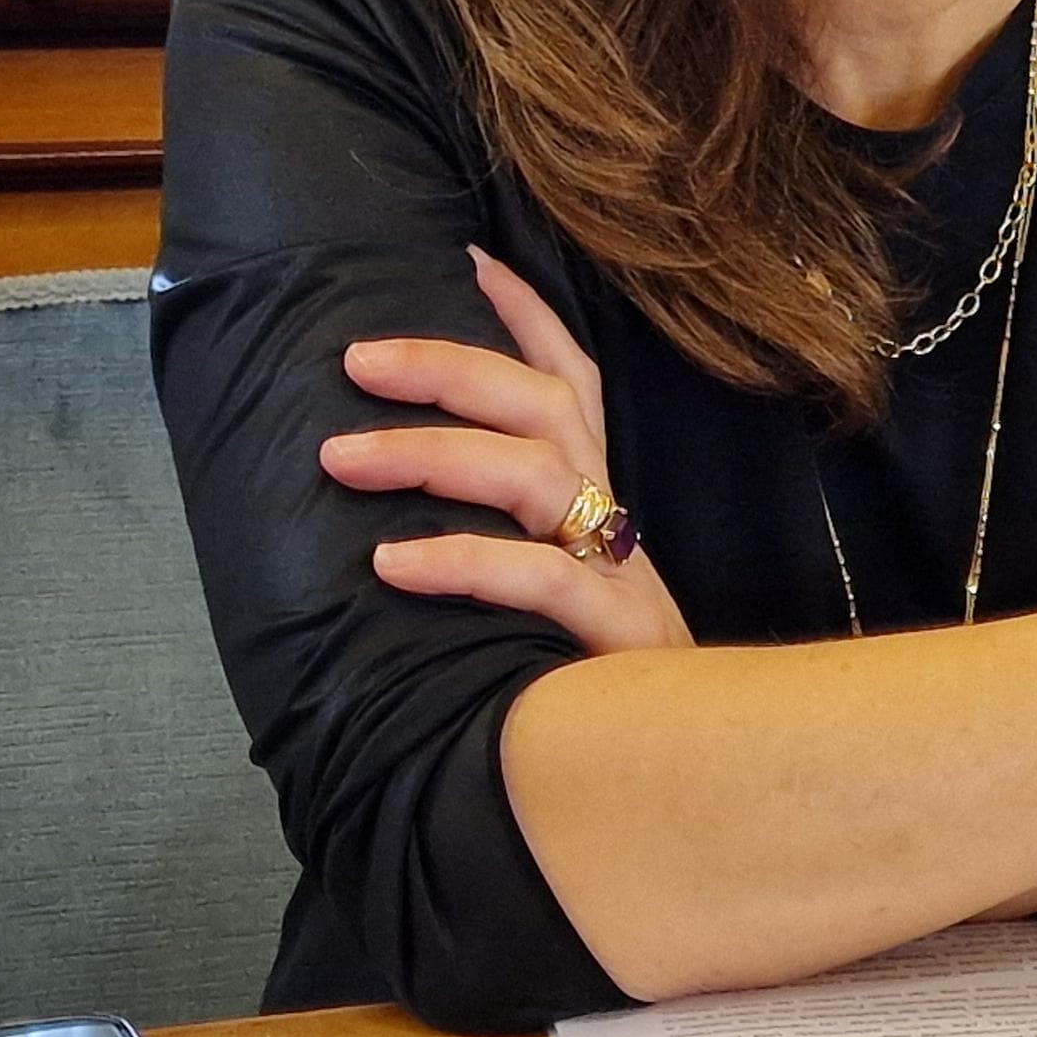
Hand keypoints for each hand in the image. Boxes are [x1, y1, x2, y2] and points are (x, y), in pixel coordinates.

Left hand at [322, 246, 694, 652]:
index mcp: (600, 501)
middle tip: (356, 357)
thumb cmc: (602, 689)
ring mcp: (621, 574)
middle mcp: (614, 519)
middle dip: (450, 367)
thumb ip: (504, 548)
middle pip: (545, 406)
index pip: (571, 380)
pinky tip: (392, 565)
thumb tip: (386, 518)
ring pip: (536, 475)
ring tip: (339, 458)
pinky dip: (462, 561)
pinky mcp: (615, 636)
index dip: (526, 315)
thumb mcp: (557, 599)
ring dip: (432, 454)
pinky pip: (539, 578)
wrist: (697, 782)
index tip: (468, 255)